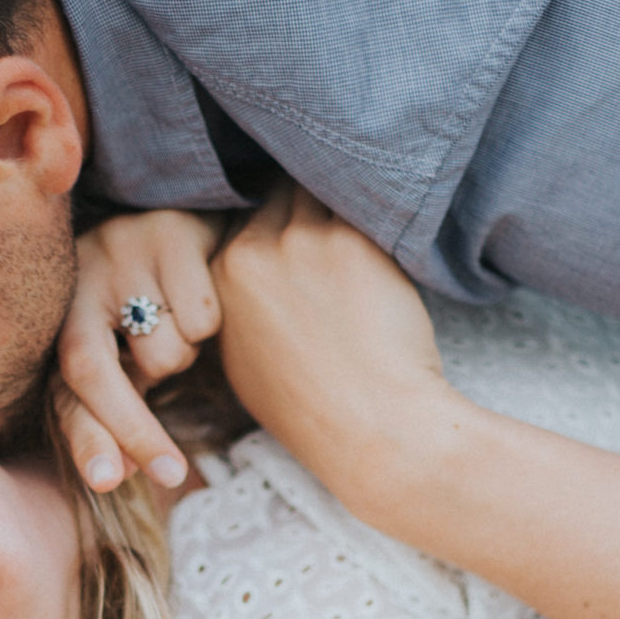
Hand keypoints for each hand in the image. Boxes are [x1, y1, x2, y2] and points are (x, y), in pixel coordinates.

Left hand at [57, 209, 224, 490]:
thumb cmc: (151, 297)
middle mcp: (78, 284)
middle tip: (172, 473)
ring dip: (185, 357)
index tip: (109, 482)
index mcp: (62, 318)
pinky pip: (200, 320)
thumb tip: (118, 475)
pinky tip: (201, 293)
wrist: (186, 210)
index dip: (87, 439)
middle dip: (136, 432)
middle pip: (95, 374)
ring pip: (165, 354)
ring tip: (180, 322)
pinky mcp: (167, 235)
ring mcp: (120, 255)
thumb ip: (113, 404)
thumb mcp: (122, 347)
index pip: (65, 390)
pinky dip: (212, 324)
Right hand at [211, 185, 452, 487]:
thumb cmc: (314, 411)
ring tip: (371, 205)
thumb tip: (253, 274)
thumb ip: (240, 307)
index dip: (275, 216)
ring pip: (319, 188)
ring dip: (341, 192)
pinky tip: (398, 214)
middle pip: (279, 195)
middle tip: (336, 205)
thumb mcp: (246, 363)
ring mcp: (302, 242)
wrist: (372, 429)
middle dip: (304, 197)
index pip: (243, 218)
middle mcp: (254, 252)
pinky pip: (362, 203)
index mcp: (221, 280)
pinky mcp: (352, 240)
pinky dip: (379, 206)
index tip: (297, 219)